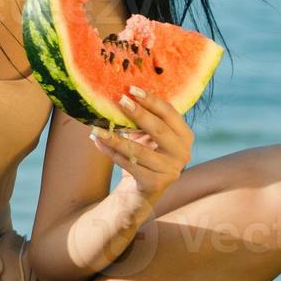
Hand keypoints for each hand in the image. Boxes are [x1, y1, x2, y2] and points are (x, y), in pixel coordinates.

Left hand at [88, 85, 194, 200]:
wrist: (140, 191)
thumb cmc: (144, 156)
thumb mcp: (147, 136)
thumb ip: (143, 120)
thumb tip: (121, 96)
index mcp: (184, 136)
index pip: (170, 114)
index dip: (152, 100)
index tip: (132, 88)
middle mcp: (183, 153)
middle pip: (159, 129)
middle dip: (139, 114)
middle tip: (120, 101)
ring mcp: (171, 170)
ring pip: (139, 150)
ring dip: (115, 138)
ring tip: (96, 128)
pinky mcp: (156, 184)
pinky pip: (129, 164)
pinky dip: (111, 152)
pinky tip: (97, 142)